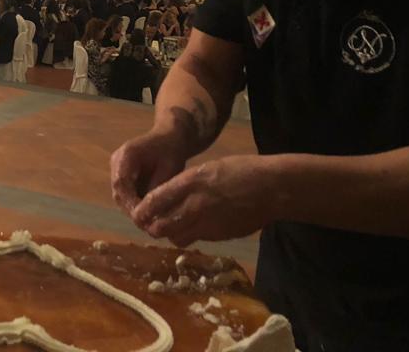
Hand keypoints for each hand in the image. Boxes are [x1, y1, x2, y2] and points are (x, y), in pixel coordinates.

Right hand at [110, 130, 188, 215]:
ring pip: (120, 194)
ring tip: (148, 221)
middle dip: (131, 209)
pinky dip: (134, 202)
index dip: (130, 202)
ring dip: (132, 208)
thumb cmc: (172, 150)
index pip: (121, 183)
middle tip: (146, 225)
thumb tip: (150, 212)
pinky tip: (147, 212)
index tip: (143, 217)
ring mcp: (117, 167)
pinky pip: (124, 192)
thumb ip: (156, 188)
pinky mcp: (121, 173)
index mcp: (126, 155)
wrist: (170, 136)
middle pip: (118, 191)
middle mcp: (117, 160)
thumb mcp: (169, 169)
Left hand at [132, 155, 279, 247]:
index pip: (155, 201)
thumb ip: (186, 183)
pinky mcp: (219, 235)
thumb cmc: (240, 171)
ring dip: (170, 234)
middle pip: (160, 225)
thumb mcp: (207, 169)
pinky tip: (194, 228)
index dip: (143, 211)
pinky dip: (189, 236)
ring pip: (176, 237)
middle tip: (152, 224)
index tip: (137, 213)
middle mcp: (194, 204)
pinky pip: (196, 239)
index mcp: (190, 182)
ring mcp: (207, 223)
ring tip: (171, 227)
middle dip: (153, 226)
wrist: (271, 188)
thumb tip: (168, 196)